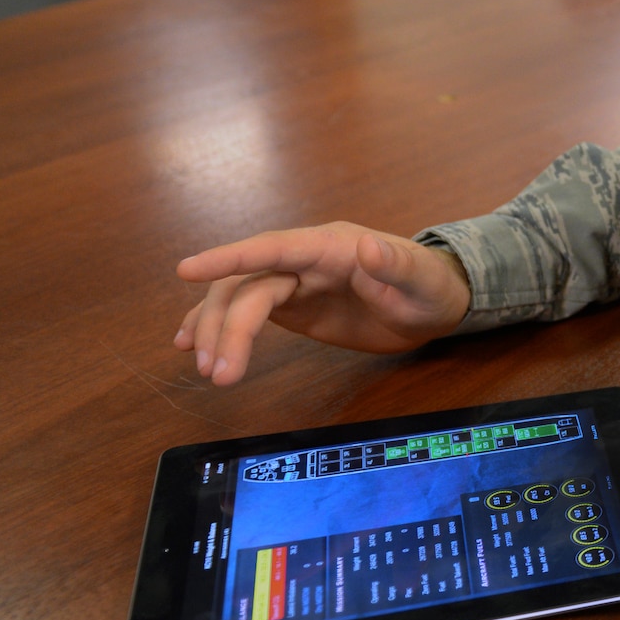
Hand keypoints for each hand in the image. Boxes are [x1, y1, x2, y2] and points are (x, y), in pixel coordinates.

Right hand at [173, 223, 472, 385]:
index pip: (272, 247)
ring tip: (209, 373)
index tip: (187, 269)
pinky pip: (244, 311)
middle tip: (215, 372)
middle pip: (247, 285)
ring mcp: (295, 282)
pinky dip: (215, 326)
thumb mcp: (422, 281)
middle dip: (224, 326)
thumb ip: (396, 265)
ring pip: (238, 299)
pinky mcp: (292, 305)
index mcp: (331, 246)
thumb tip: (370, 247)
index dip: (230, 257)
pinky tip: (189, 345)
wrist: (432, 305)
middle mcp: (304, 259)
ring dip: (215, 332)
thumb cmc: (430, 288)